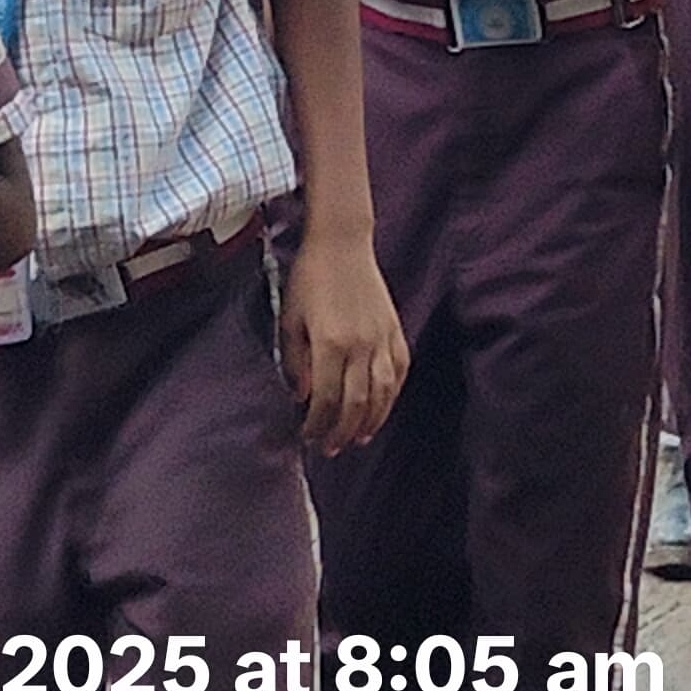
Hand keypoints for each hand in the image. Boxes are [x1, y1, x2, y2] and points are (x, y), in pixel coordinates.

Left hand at [278, 233, 408, 454]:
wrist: (342, 242)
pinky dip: (392, 395)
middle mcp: (359, 345)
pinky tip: (382, 408)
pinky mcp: (395, 329)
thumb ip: (296, 361)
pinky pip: (399, 371)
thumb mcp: (291, 319)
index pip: (325, 399)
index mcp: (329, 343)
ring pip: (382, 393)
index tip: (308, 437)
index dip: (317, 425)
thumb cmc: (310, 278)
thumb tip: (301, 396)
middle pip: (355, 403)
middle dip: (341, 431)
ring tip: (358, 438)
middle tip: (330, 448)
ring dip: (370, 421)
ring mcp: (381, 337)